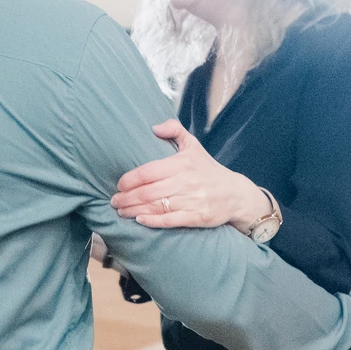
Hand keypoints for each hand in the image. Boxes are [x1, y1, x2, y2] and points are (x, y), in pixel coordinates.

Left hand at [112, 120, 271, 228]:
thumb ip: (174, 131)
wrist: (236, 194)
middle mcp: (186, 181)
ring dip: (134, 210)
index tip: (119, 185)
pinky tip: (140, 220)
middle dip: (127, 198)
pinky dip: (153, 221)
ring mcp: (192, 200)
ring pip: (156, 206)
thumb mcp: (193, 146)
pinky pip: (170, 220)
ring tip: (122, 212)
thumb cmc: (208, 170)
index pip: (148, 171)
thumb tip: (154, 128)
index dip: (130, 180)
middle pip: (148, 191)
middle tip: (115, 202)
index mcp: (182, 163)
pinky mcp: (197, 217)